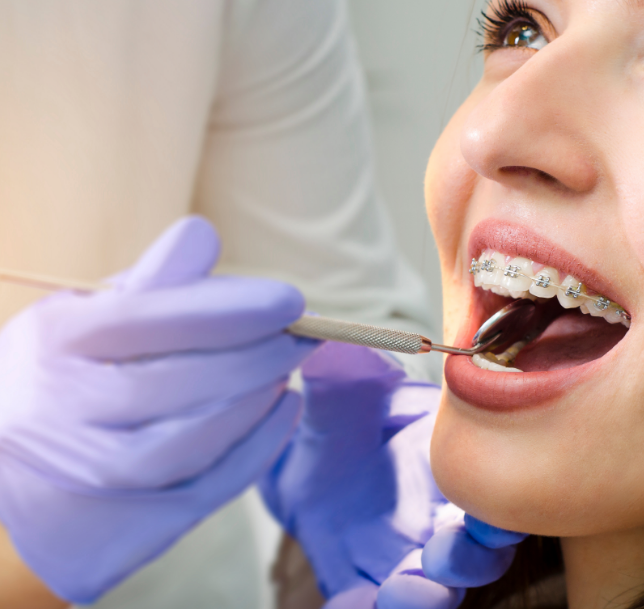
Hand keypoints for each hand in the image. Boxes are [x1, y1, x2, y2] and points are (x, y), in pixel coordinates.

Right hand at [0, 217, 318, 603]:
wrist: (6, 466)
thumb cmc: (63, 375)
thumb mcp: (86, 316)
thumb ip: (150, 282)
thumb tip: (204, 234)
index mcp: (55, 343)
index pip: (150, 319)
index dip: (231, 309)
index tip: (290, 301)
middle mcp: (59, 412)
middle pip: (176, 382)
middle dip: (255, 355)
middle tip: (299, 337)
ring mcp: (84, 475)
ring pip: (190, 442)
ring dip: (254, 402)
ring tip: (283, 371)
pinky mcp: (114, 527)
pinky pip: (202, 489)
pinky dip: (256, 448)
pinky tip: (281, 411)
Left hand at [259, 342, 525, 608]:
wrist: (302, 453)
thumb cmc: (340, 415)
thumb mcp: (338, 392)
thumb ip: (348, 378)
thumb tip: (339, 351)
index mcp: (451, 464)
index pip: (497, 489)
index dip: (504, 506)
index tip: (494, 514)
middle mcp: (439, 516)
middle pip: (479, 552)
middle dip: (471, 560)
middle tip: (444, 556)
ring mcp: (403, 554)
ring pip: (435, 589)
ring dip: (427, 596)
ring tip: (400, 591)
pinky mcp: (362, 580)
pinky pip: (367, 605)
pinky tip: (348, 606)